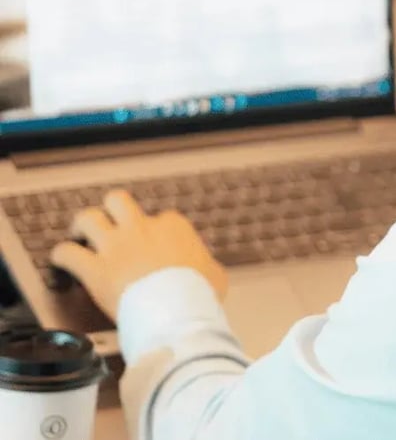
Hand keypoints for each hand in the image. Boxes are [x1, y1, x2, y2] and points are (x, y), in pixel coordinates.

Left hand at [50, 191, 227, 319]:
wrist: (178, 310)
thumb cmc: (199, 294)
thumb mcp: (216, 275)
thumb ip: (206, 265)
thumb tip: (208, 271)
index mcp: (173, 226)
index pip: (162, 219)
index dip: (157, 234)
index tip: (156, 249)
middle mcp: (141, 228)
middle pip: (118, 201)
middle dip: (112, 211)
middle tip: (110, 225)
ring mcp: (115, 246)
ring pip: (87, 217)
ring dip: (82, 227)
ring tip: (80, 238)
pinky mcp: (95, 269)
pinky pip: (66, 254)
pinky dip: (62, 257)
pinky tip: (62, 266)